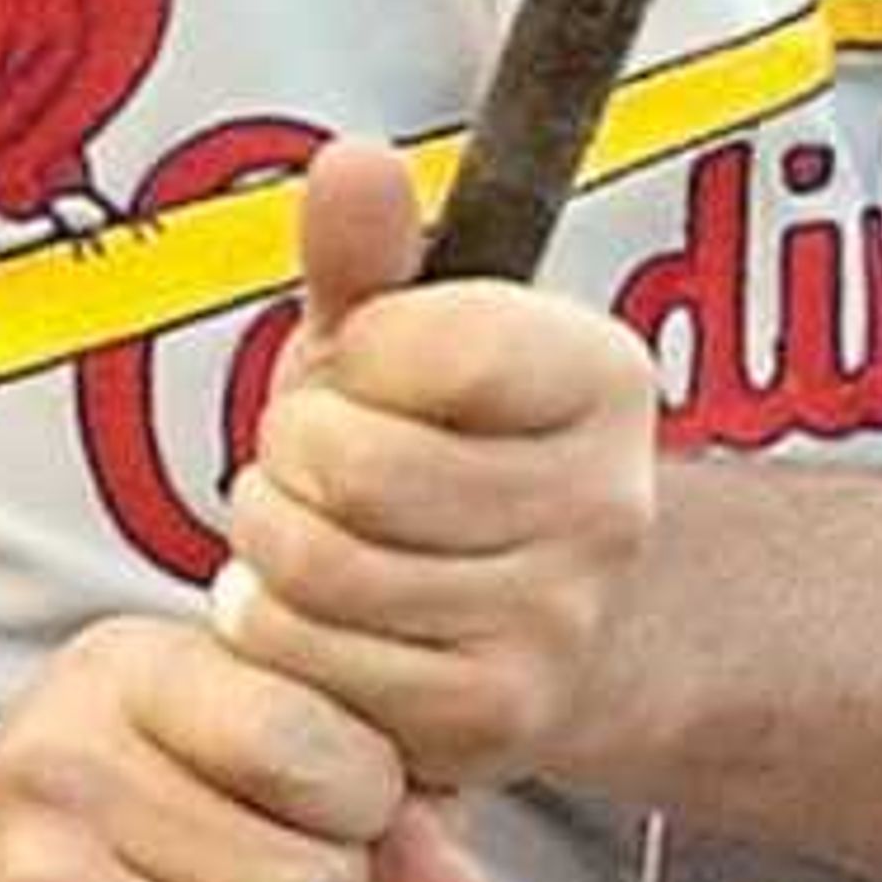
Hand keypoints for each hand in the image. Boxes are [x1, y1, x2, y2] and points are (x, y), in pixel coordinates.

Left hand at [215, 137, 659, 803]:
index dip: (357, 355)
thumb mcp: (404, 338)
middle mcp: (608, 503)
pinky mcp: (495, 721)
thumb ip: (370, 252)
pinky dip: (278, 639)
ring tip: (307, 534)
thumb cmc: (446, 455)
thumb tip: (354, 160)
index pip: (436, 344)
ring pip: (325, 571)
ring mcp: (560, 623)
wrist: (536, 621)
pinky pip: (317, 671)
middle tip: (310, 465)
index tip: (364, 371)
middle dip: (292, 456)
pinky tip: (309, 616)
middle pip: (360, 467)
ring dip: (272, 547)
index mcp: (601, 378)